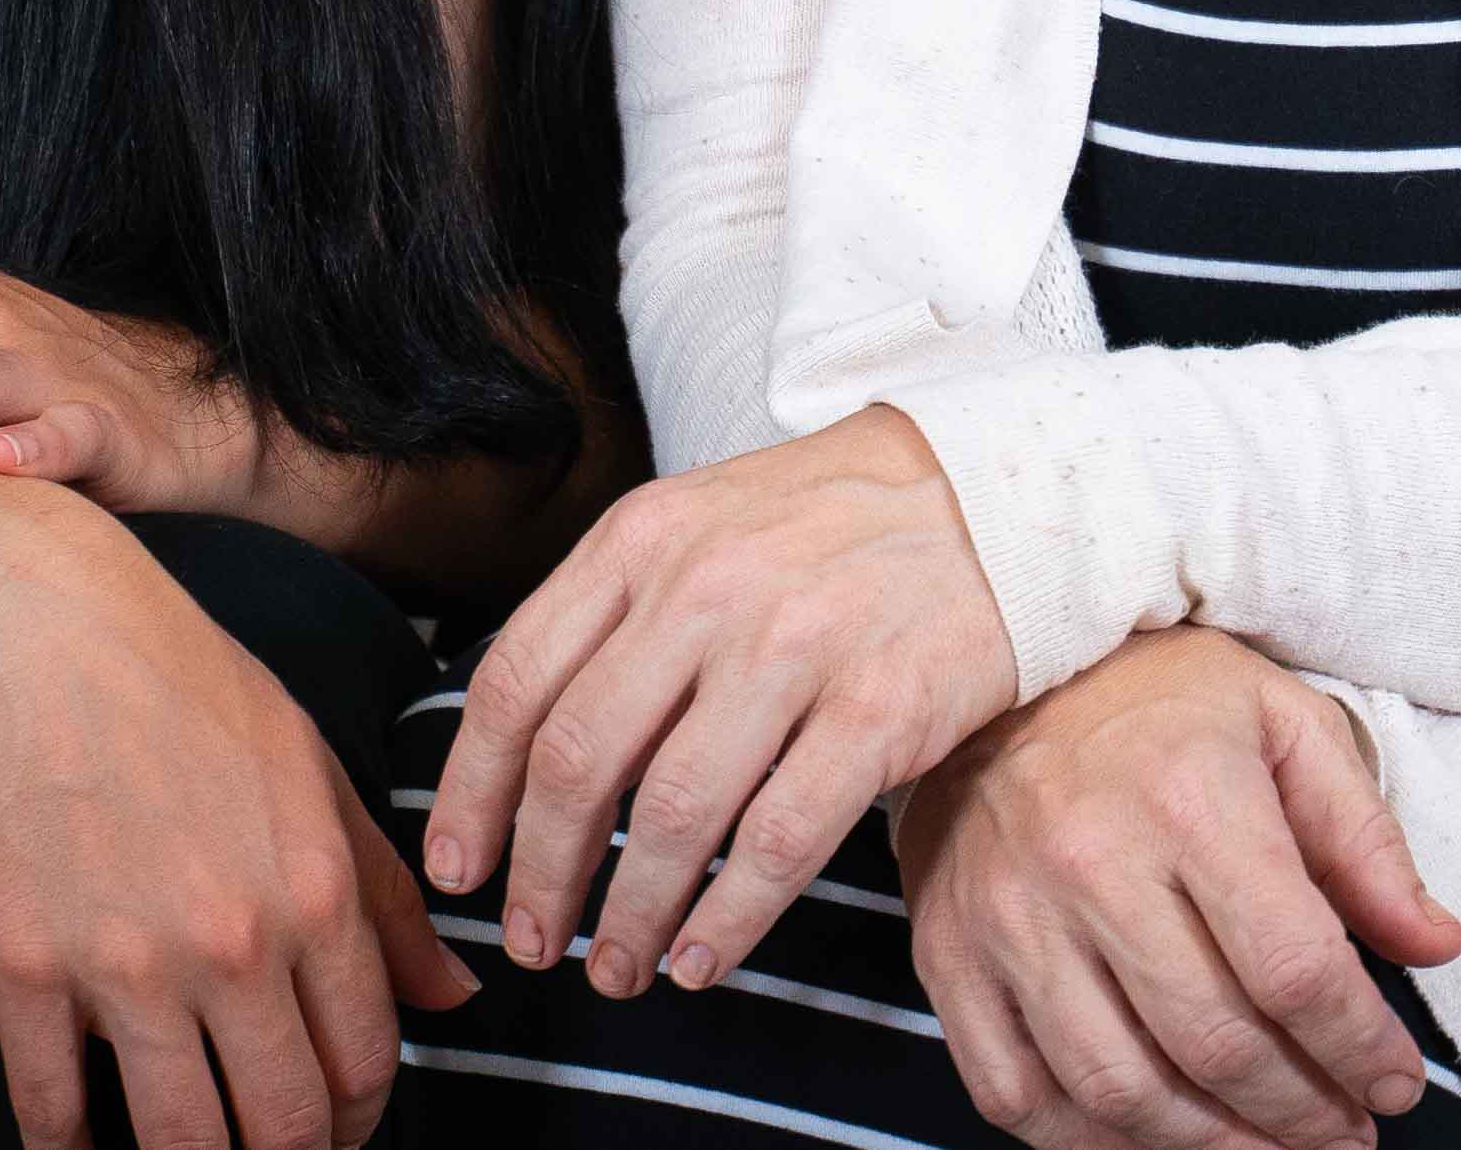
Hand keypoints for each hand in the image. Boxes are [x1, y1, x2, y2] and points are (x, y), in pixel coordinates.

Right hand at [0, 503, 476, 1149]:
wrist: (37, 638)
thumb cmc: (182, 690)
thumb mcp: (315, 772)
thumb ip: (387, 898)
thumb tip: (454, 995)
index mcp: (313, 892)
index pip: (366, 1058)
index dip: (362, 1116)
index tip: (342, 1126)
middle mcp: (229, 943)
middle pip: (284, 1123)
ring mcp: (121, 967)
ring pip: (178, 1140)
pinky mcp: (21, 975)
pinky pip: (49, 1112)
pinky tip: (83, 1145)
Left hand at [421, 406, 1021, 999]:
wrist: (1000, 493)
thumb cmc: (834, 526)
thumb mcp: (703, 524)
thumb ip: (618, 614)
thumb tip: (528, 759)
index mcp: (643, 539)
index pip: (517, 682)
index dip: (471, 795)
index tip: (459, 869)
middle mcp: (707, 587)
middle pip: (577, 761)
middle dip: (540, 875)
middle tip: (533, 941)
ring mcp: (795, 647)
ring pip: (671, 815)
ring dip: (629, 915)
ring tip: (618, 966)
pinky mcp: (878, 708)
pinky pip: (777, 842)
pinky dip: (726, 920)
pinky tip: (701, 956)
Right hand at [901, 629, 1460, 1149]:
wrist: (997, 664)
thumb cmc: (1155, 695)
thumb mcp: (1286, 725)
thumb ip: (1365, 842)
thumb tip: (1433, 944)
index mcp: (1190, 799)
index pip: (1294, 969)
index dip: (1359, 1049)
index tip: (1394, 1085)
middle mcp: (1091, 864)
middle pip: (1216, 1044)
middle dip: (1301, 1113)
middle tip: (1343, 1132)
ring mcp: (1009, 920)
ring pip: (1121, 1090)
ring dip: (1212, 1146)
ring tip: (1269, 1147)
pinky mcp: (949, 955)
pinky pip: (1018, 1094)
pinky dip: (1092, 1145)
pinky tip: (1159, 1138)